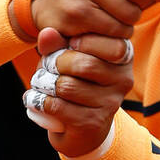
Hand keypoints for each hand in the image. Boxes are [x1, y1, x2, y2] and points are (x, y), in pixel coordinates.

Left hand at [25, 26, 133, 159]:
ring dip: (44, 84)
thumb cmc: (74, 80)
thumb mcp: (66, 56)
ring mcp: (110, 103)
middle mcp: (122, 80)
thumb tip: (47, 33)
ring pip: (67, 86)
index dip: (83, 40)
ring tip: (41, 84)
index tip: (70, 45)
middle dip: (56, 63)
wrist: (81, 127)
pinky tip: (36, 100)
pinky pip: (57, 106)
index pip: (111, 44)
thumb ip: (57, 43)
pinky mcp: (93, 123)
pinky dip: (39, 101)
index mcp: (123, 57)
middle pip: (84, 64)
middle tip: (47, 67)